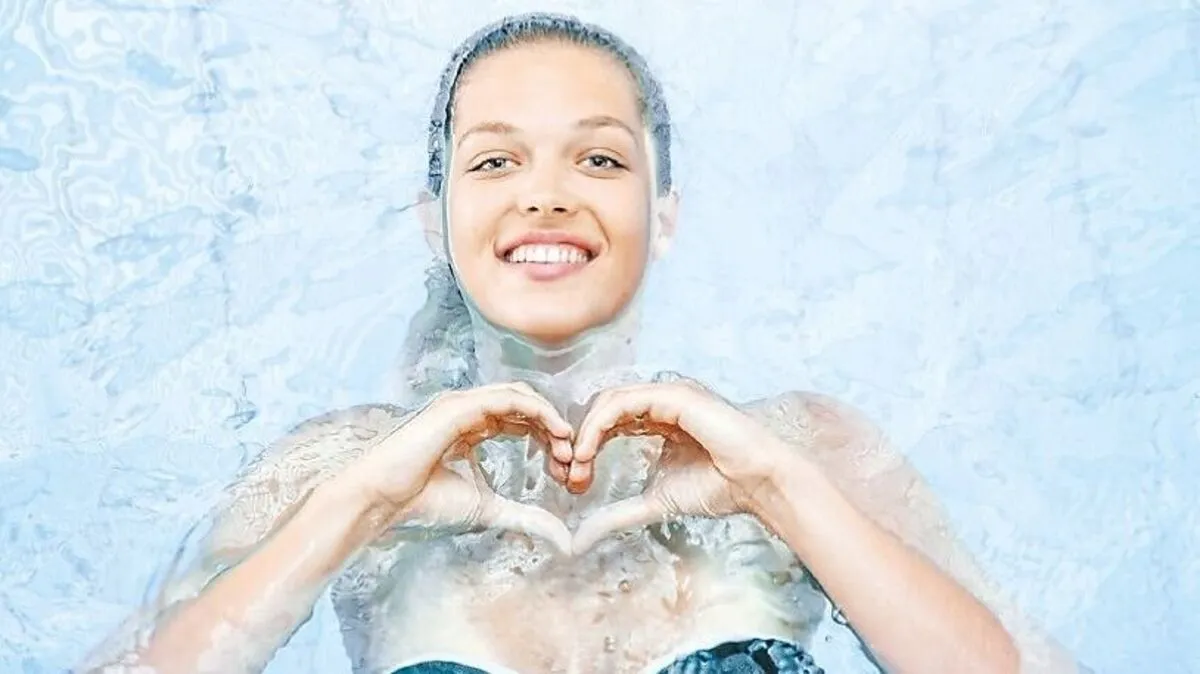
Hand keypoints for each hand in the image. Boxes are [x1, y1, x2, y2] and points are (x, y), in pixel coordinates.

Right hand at [338, 382, 574, 552]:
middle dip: (553, 428)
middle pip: (524, 406)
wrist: (385, 503)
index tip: (565, 468)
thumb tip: (560, 535)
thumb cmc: (425, 505)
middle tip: (573, 457)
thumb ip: (525, 516)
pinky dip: (537, 411)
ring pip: (520, 397)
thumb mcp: (489, 510)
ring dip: (549, 418)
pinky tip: (555, 431)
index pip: (519, 421)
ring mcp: (462, 405)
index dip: (547, 439)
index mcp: (471, 429)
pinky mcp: (459, 407)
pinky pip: (508, 399)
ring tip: (568, 443)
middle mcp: (468, 411)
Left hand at [568, 379, 790, 552]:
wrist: (756, 483)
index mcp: (658, 420)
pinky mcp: (672, 396)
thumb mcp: (655, 502)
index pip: (608, 423)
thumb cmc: (718, 487)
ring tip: (577, 464)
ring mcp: (666, 396)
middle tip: (569, 476)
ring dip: (585, 432)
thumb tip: (581, 537)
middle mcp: (659, 403)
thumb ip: (619, 514)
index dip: (586, 449)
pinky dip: (599, 424)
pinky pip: (623, 402)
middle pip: (602, 410)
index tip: (575, 484)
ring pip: (608, 402)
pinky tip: (588, 450)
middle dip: (580, 441)